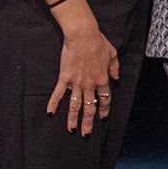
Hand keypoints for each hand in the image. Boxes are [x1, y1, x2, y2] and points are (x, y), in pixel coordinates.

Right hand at [48, 5, 119, 134]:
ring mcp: (76, 82)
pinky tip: (50, 112)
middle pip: (90, 107)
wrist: (83, 35)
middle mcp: (89, 84)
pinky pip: (59, 93)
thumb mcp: (112, 54)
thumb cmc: (98, 42)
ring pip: (75, 105)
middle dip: (88, 122)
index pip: (104, 99)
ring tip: (72, 129)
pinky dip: (54, 103)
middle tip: (86, 133)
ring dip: (73, 118)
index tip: (103, 117)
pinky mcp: (65, 78)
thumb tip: (117, 78)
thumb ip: (115, 68)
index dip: (104, 109)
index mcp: (102, 79)